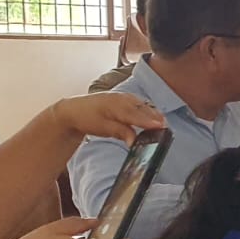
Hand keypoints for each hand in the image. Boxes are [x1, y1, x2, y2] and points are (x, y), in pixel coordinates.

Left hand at [48, 92, 165, 142]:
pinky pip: (139, 103)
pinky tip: (151, 115)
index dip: (150, 122)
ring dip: (153, 113)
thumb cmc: (87, 119)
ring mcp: (123, 97)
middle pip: (143, 109)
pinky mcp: (123, 98)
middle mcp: (122, 99)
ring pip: (142, 105)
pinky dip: (146, 109)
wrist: (73, 110)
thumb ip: (121, 133)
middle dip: (155, 118)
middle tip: (166, 128)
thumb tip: (134, 141)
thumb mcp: (103, 128)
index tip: (161, 127)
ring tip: (162, 123)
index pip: (137, 116)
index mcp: (116, 106)